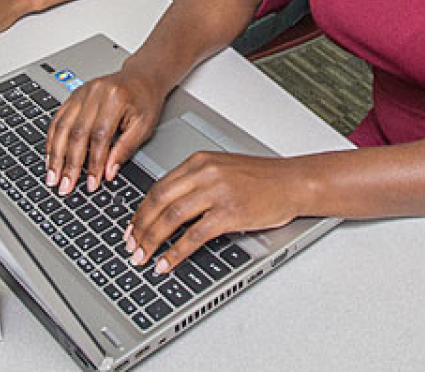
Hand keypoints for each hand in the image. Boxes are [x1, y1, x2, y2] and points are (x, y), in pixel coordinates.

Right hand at [44, 65, 172, 195]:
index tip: (91, 183)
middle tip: (65, 186)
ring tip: (52, 176)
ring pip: (62, 126)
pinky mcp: (73, 96)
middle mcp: (95, 93)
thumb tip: (108, 173)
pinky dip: (52, 140)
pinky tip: (50, 156)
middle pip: (76, 132)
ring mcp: (81, 92)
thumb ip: (125, 149)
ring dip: (55, 154)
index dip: (94, 162)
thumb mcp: (144, 126)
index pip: (100, 136)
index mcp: (116, 98)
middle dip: (69, 163)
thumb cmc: (145, 100)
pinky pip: (57, 119)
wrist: (141, 76)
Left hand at [124, 153, 304, 273]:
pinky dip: (176, 252)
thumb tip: (168, 210)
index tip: (132, 228)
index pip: (159, 186)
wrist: (293, 182)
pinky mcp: (230, 213)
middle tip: (131, 246)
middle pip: (159, 201)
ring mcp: (217, 192)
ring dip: (152, 240)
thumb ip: (196, 184)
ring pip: (171, 217)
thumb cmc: (262, 179)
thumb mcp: (223, 171)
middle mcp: (204, 174)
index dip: (140, 210)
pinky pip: (194, 236)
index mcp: (199, 162)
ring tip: (143, 257)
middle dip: (140, 227)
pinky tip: (167, 263)